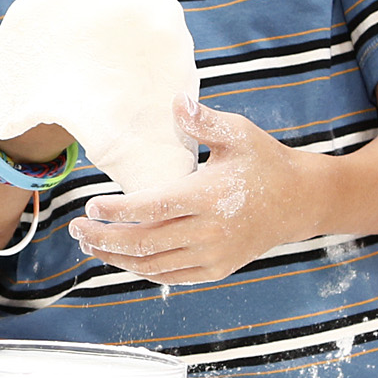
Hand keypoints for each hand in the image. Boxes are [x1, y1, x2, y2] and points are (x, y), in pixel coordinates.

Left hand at [66, 98, 303, 285]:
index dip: (118, 212)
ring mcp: (213, 255)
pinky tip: (123, 258)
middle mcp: (209, 231)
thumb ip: (204, 121)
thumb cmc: (265, 161)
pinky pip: (171, 276)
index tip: (91, 207)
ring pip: (153, 265)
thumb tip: (176, 101)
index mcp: (209, 196)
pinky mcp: (217, 269)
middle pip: (144, 242)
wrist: (301, 201)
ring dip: (117, 258)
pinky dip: (143, 270)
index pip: (151, 209)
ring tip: (91, 245)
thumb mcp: (239, 134)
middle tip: (77, 231)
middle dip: (104, 239)